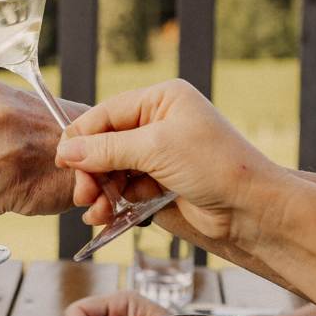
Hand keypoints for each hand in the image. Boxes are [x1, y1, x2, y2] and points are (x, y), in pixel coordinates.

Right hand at [56, 79, 284, 245]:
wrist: (253, 209)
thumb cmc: (215, 166)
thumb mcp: (156, 149)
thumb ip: (107, 149)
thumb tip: (66, 151)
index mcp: (161, 100)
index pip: (107, 114)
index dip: (81, 137)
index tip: (63, 161)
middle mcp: (159, 121)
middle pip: (106, 142)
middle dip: (91, 169)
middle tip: (82, 193)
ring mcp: (161, 151)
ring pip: (113, 167)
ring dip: (100, 189)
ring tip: (95, 211)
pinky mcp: (162, 179)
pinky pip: (125, 186)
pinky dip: (113, 200)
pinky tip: (105, 215)